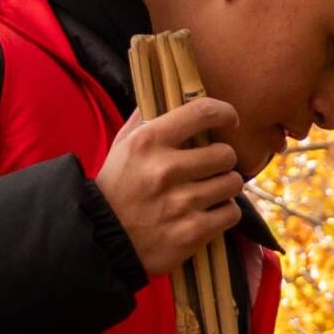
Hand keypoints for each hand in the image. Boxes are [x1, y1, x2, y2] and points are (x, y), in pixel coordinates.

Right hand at [95, 93, 247, 281]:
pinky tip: (213, 212)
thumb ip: (147, 116)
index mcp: (149, 141)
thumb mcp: (123, 145)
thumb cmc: (116, 189)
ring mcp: (180, 204)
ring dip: (226, 187)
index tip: (230, 120)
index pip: (203, 112)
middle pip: (225, 154)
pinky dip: (225, 213)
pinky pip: (230, 214)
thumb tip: (172, 91)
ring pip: (232, 184)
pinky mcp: (190, 233)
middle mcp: (166, 170)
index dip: (225, 113)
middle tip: (215, 166)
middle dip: (224, 159)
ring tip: (214, 190)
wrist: (101, 241)